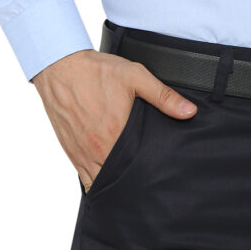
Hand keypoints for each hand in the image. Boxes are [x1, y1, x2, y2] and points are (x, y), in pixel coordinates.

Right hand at [31, 49, 197, 193]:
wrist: (61, 67)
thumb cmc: (97, 71)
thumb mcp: (135, 76)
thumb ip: (163, 96)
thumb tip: (189, 112)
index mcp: (115, 133)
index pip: (135, 167)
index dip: (147, 174)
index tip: (158, 173)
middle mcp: (97, 148)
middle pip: (118, 178)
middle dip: (132, 181)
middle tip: (146, 179)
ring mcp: (81, 152)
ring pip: (100, 181)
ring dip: (114, 182)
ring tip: (130, 180)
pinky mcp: (71, 150)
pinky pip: (84, 177)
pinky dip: (96, 179)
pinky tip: (108, 174)